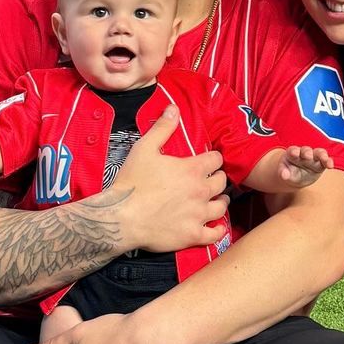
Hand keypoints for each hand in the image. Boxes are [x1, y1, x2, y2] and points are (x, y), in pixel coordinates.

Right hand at [109, 106, 228, 250]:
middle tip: (210, 180)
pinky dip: (218, 229)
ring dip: (220, 201)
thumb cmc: (132, 182)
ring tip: (215, 200)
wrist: (121, 217)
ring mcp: (199, 215)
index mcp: (192, 169)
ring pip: (222, 206)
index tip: (208, 161)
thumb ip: (162, 128)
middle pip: (222, 182)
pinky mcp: (193, 235)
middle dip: (217, 179)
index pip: (216, 159)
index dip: (212, 158)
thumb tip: (174, 108)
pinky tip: (215, 226)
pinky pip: (215, 233)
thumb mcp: (144, 148)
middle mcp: (201, 191)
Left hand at [278, 145, 333, 188]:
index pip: (292, 150)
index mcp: (292, 153)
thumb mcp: (284, 174)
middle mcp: (303, 153)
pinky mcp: (321, 163)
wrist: (296, 177)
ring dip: (322, 155)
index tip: (295, 153)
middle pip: (306, 150)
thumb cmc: (289, 172)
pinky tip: (331, 166)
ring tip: (324, 159)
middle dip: (307, 152)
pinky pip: (326, 161)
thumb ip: (283, 173)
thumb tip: (283, 175)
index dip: (294, 151)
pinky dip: (329, 162)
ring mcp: (313, 157)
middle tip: (308, 155)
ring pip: (319, 153)